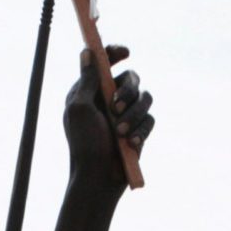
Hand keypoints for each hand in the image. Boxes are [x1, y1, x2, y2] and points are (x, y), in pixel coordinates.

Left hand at [62, 44, 155, 197]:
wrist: (99, 177)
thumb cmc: (84, 144)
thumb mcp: (80, 108)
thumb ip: (86, 80)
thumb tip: (87, 52)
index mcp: (90, 91)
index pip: (105, 63)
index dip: (115, 53)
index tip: (125, 52)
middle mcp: (109, 99)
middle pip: (131, 77)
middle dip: (127, 91)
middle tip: (115, 108)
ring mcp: (126, 114)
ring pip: (145, 98)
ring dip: (133, 114)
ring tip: (120, 133)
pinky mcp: (140, 129)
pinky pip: (150, 119)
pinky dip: (141, 130)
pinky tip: (131, 143)